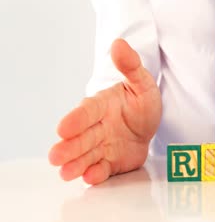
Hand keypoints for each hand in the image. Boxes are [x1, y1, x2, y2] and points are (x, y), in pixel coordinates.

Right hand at [49, 39, 161, 183]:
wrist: (150, 125)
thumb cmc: (141, 102)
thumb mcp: (142, 83)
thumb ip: (131, 67)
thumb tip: (119, 44)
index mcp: (102, 105)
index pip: (87, 112)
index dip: (76, 120)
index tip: (62, 128)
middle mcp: (98, 127)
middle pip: (82, 137)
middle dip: (69, 147)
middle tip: (55, 156)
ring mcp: (103, 146)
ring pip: (87, 155)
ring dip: (76, 164)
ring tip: (65, 172)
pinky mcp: (110, 162)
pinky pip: (102, 168)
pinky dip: (95, 173)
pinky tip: (89, 177)